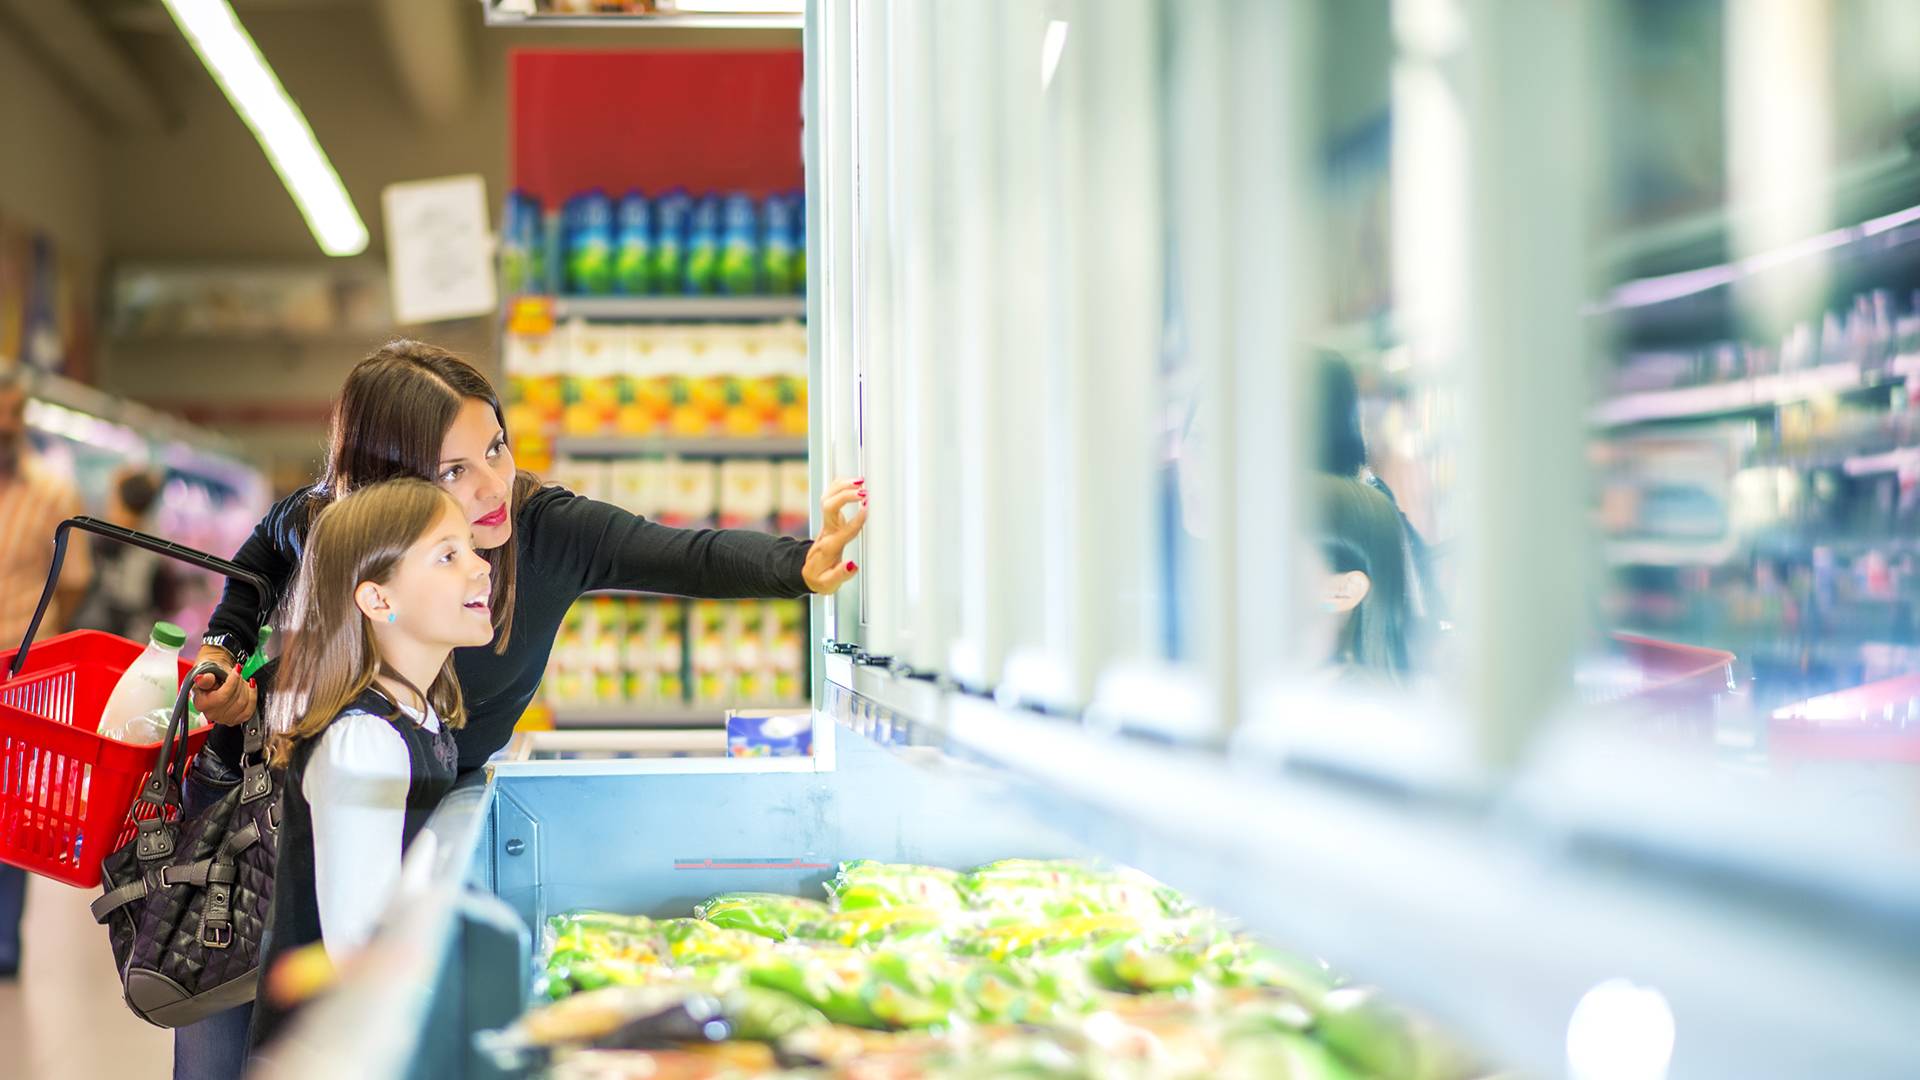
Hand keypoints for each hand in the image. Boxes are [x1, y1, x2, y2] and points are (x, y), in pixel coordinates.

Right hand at [191, 647, 256, 727]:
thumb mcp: (205, 674)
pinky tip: (250, 687)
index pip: (222, 696)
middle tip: (238, 673)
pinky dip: (253, 696)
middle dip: (240, 683)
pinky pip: (250, 710)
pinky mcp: (236, 720)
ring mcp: (224, 719)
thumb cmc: (211, 677)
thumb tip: (202, 678)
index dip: (233, 682)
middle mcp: (212, 714)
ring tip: (241, 680)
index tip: (237, 670)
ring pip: (244, 704)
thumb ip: (205, 678)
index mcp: (201, 704)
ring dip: (246, 688)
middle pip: (236, 700)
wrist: (216, 681)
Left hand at [801, 477, 868, 594]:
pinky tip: (853, 481)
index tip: (867, 509)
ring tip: (860, 482)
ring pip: (828, 497)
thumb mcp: (828, 584)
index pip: (843, 531)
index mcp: (830, 547)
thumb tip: (853, 565)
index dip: (855, 520)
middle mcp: (827, 531)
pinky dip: (841, 485)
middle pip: (830, 506)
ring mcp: (827, 522)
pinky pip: (831, 495)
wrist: (805, 571)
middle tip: (864, 493)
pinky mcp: (829, 518)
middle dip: (846, 496)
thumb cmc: (819, 577)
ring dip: (843, 486)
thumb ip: (840, 575)